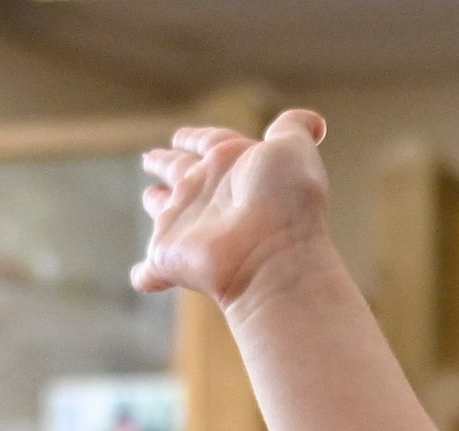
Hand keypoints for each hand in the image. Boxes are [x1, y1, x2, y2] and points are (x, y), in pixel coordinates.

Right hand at [132, 110, 333, 312]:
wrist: (272, 254)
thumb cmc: (286, 201)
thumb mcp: (291, 148)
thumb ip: (294, 127)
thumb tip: (317, 124)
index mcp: (231, 163)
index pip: (209, 143)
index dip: (194, 137)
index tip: (179, 135)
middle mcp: (209, 192)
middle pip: (181, 172)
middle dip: (166, 164)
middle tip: (150, 159)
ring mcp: (189, 226)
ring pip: (164, 212)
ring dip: (156, 205)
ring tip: (147, 198)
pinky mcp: (171, 257)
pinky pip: (153, 270)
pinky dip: (146, 275)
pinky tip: (141, 279)